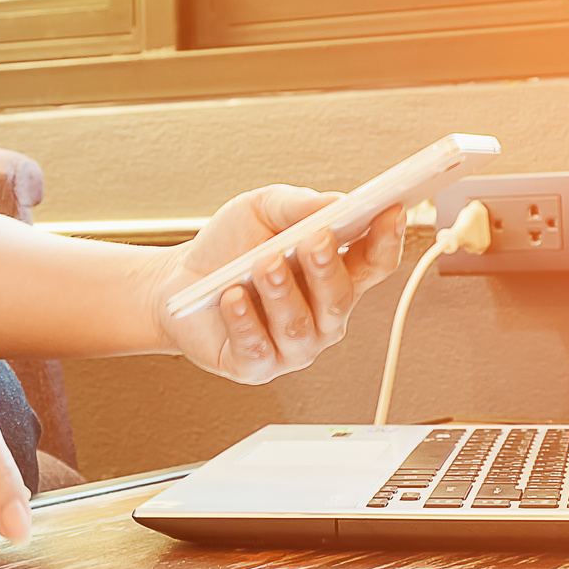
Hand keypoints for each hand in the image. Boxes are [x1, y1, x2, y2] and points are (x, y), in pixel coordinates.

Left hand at [152, 185, 406, 383]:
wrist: (178, 281)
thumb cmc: (229, 248)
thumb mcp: (263, 210)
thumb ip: (300, 205)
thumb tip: (337, 201)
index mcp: (334, 276)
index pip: (374, 264)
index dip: (387, 240)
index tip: (389, 212)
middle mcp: (321, 317)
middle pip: (340, 299)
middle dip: (328, 269)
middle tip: (313, 240)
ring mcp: (291, 348)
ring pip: (300, 328)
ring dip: (283, 294)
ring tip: (263, 265)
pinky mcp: (255, 366)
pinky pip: (258, 350)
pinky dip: (245, 322)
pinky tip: (231, 298)